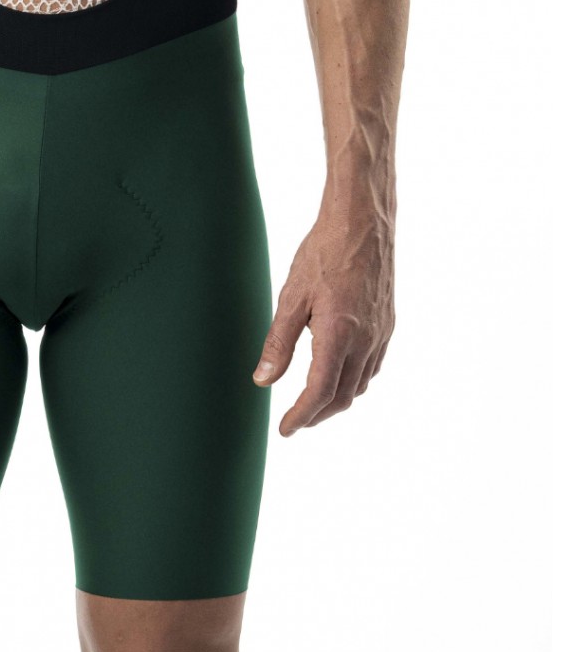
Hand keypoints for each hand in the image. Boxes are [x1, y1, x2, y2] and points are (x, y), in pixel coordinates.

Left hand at [252, 202, 394, 433]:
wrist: (362, 222)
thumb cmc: (323, 252)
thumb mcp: (291, 296)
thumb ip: (279, 343)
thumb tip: (264, 381)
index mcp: (338, 335)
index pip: (319, 393)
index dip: (301, 417)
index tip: (285, 429)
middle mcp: (365, 341)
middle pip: (342, 396)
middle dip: (318, 415)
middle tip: (295, 421)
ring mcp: (382, 334)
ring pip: (361, 385)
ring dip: (337, 400)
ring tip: (313, 402)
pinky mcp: (389, 324)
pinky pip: (373, 366)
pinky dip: (354, 381)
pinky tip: (339, 373)